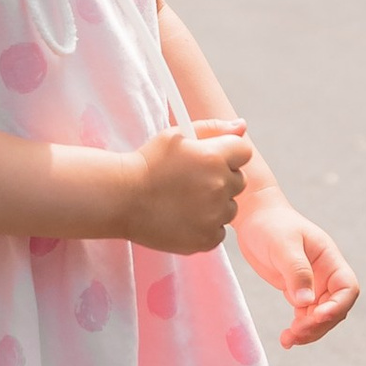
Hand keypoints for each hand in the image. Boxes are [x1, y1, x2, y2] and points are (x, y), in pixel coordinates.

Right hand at [127, 117, 254, 253]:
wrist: (121, 198)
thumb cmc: (148, 164)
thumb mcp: (176, 136)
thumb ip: (213, 128)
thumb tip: (242, 126)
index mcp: (214, 157)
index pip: (244, 152)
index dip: (228, 155)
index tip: (210, 160)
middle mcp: (219, 186)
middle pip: (239, 181)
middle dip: (222, 179)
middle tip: (192, 181)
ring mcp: (214, 216)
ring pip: (230, 208)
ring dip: (215, 205)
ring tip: (184, 201)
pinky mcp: (206, 239)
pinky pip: (219, 231)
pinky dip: (205, 227)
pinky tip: (183, 218)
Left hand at [232, 194, 360, 346]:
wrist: (255, 218)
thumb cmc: (271, 225)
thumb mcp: (283, 245)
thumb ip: (296, 271)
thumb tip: (305, 302)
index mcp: (330, 259)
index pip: (347, 288)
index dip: (337, 306)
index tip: (317, 315)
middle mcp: (326, 274)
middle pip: (335, 308)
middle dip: (319, 324)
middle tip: (296, 332)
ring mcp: (313, 284)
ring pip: (321, 316)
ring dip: (309, 331)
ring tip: (288, 339)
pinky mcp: (298, 291)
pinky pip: (305, 316)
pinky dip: (299, 329)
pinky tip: (286, 338)